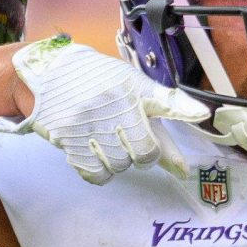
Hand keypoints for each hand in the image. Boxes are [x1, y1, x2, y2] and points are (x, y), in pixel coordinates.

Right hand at [0, 36, 209, 183]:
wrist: (45, 72)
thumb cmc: (96, 83)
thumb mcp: (130, 89)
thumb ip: (160, 127)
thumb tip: (184, 168)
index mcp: (132, 87)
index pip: (165, 100)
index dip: (184, 108)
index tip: (201, 114)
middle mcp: (113, 103)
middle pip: (144, 154)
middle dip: (140, 154)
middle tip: (127, 140)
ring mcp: (89, 122)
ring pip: (121, 166)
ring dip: (118, 161)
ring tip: (105, 140)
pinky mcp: (68, 138)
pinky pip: (96, 173)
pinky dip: (99, 170)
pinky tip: (93, 152)